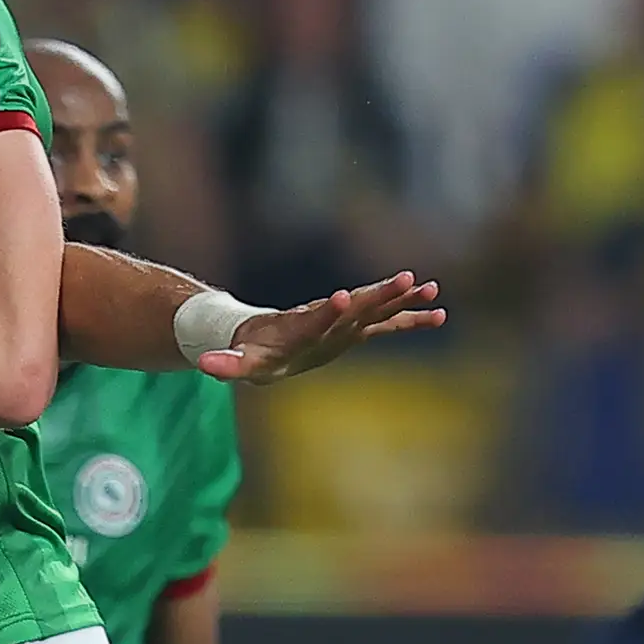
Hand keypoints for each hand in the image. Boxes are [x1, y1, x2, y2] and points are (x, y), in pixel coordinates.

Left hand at [198, 273, 445, 385]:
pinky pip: (386, 324)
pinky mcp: (354, 330)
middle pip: (354, 307)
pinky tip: (439, 315)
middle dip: (379, 295)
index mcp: (298, 330)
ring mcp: (342, 324)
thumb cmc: (251, 352)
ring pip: (375, 309)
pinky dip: (410, 320)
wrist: (261, 338)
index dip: (325, 312)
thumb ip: (224, 363)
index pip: (312, 320)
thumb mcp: (236, 362)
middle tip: (406, 279)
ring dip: (401, 300)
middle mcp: (325, 322)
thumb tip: (204, 365)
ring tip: (431, 288)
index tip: (340, 296)